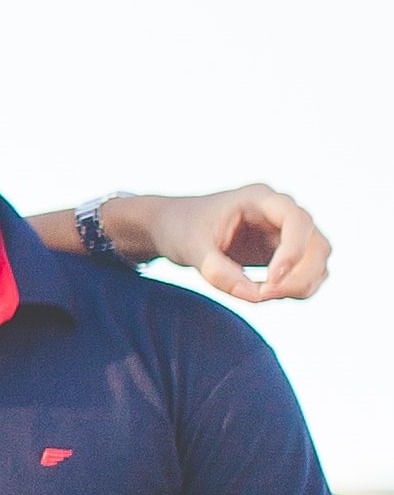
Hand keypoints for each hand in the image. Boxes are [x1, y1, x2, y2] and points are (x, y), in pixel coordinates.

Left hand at [135, 185, 329, 303]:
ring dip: (300, 285)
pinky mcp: (286, 252)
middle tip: (261, 296)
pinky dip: (294, 289)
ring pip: (318, 261)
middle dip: (298, 276)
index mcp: (260, 198)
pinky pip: (307, 273)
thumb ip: (216, 270)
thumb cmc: (181, 229)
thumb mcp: (189, 249)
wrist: (175, 227)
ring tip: (258, 296)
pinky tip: (262, 294)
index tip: (271, 280)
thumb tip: (252, 294)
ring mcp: (288, 233)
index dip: (293, 251)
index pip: (297, 220)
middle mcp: (281, 213)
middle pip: (317, 245)